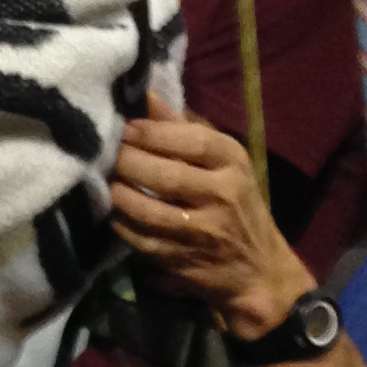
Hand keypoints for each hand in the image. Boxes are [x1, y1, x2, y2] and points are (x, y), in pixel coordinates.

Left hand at [109, 99, 310, 337]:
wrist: (259, 269)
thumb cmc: (237, 204)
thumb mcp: (224, 163)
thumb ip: (184, 130)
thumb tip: (146, 96)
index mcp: (234, 163)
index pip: (192, 141)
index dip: (153, 133)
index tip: (125, 128)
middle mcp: (223, 196)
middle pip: (166, 176)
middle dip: (129, 163)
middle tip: (108, 155)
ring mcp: (204, 232)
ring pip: (150, 212)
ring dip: (120, 196)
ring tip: (107, 183)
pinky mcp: (185, 261)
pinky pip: (143, 241)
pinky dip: (122, 226)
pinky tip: (115, 213)